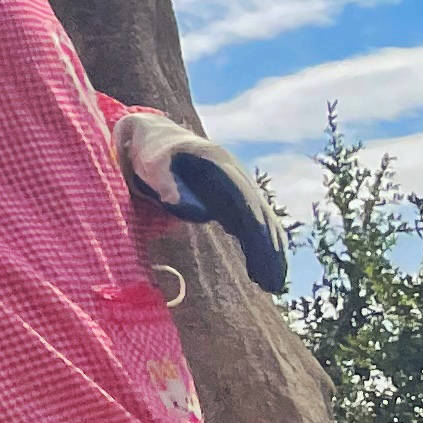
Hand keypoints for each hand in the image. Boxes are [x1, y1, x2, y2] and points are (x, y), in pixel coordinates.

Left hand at [122, 112, 288, 294]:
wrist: (151, 136)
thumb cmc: (148, 149)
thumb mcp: (150, 159)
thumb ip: (162, 177)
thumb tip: (178, 203)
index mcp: (220, 165)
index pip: (245, 200)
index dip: (256, 228)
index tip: (264, 253)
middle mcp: (235, 178)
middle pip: (259, 216)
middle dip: (269, 250)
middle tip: (273, 285)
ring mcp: (234, 190)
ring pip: (260, 224)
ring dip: (269, 255)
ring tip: (272, 286)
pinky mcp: (227, 202)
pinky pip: (249, 228)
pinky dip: (259, 249)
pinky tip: (263, 273)